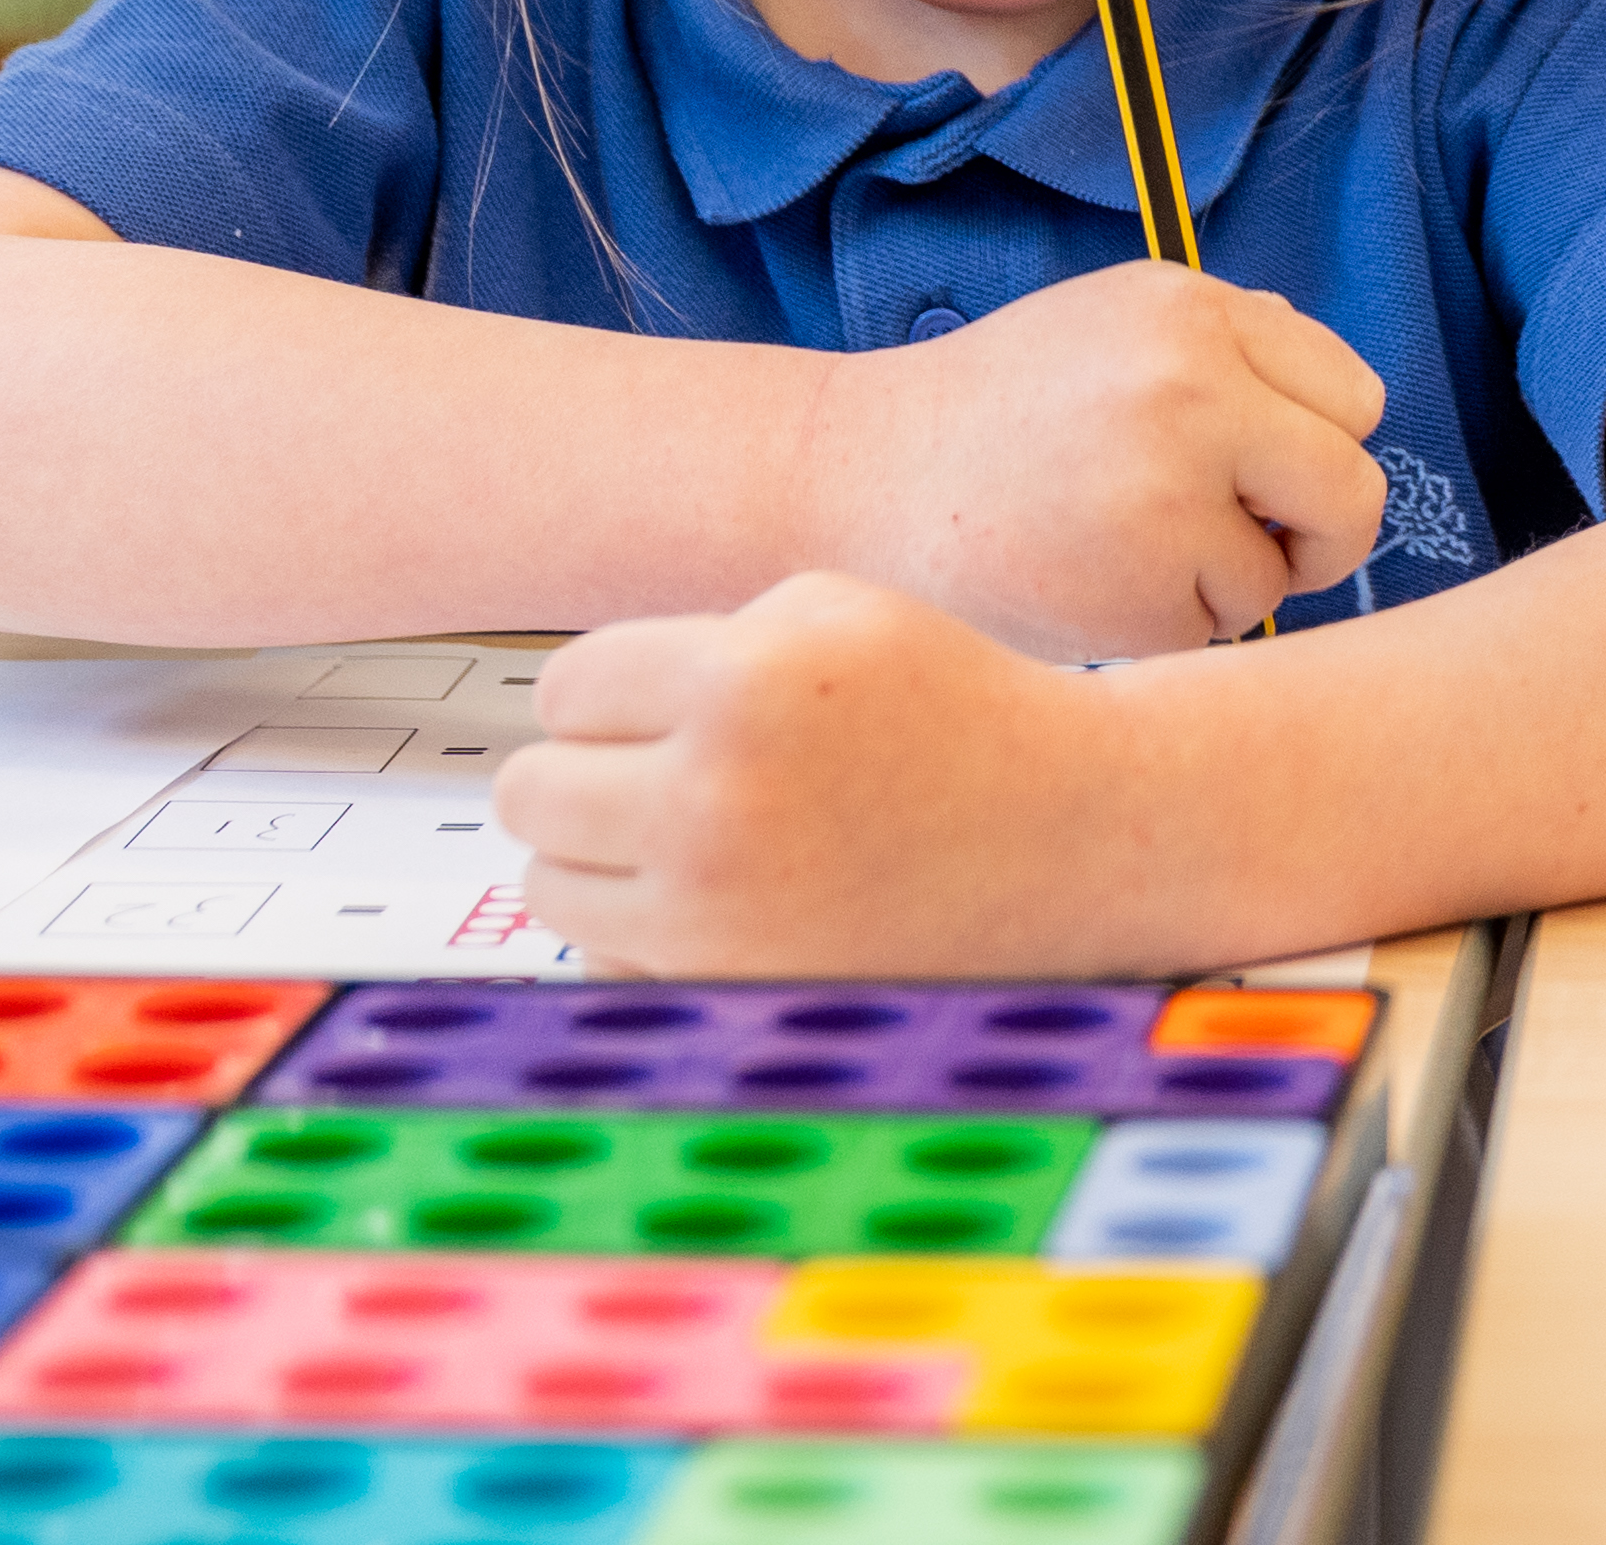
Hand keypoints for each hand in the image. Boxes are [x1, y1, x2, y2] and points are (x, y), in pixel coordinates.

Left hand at [499, 573, 1168, 975]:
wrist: (1074, 832)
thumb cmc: (955, 712)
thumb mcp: (836, 612)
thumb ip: (693, 642)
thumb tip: (565, 714)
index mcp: (741, 682)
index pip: (564, 691)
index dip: (618, 695)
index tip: (673, 707)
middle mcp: (715, 802)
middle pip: (530, 791)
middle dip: (590, 774)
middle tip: (671, 773)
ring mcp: (718, 914)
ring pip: (545, 885)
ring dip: (603, 860)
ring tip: (701, 836)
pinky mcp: (732, 993)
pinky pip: (605, 964)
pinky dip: (643, 937)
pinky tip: (732, 902)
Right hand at [792, 261, 1388, 660]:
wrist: (853, 484)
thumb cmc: (999, 413)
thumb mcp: (1114, 324)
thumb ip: (1233, 345)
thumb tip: (1347, 402)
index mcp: (1191, 312)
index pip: (1355, 398)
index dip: (1318, 444)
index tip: (1267, 470)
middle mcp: (1189, 389)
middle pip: (1352, 490)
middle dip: (1316, 530)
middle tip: (1249, 541)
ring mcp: (1165, 495)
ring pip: (1283, 573)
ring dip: (1227, 582)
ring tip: (1123, 548)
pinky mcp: (1137, 596)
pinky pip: (1216, 632)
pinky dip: (1168, 625)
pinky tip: (1090, 586)